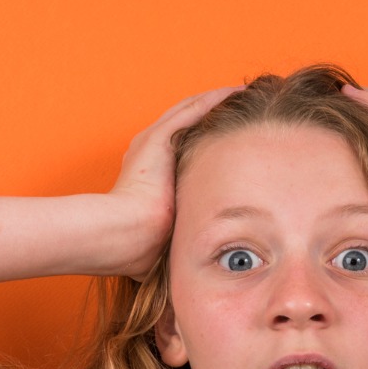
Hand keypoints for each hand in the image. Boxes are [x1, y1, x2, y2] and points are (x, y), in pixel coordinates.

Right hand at [104, 85, 238, 278]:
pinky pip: (192, 111)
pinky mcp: (156, 139)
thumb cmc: (138, 250)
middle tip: (244, 111)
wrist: (123, 238)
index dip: (207, 143)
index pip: (183, 151)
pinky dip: (214, 99)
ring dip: (217, 102)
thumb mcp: (167, 242)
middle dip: (214, 117)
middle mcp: (149, 153)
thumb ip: (180, 245)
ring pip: (190, 112)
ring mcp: (151, 143)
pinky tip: (236, 92)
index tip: (232, 144)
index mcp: (150, 176)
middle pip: (187, 126)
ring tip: (245, 95)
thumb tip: (196, 276)